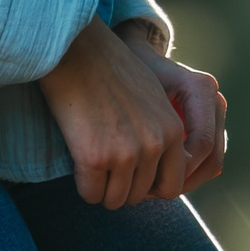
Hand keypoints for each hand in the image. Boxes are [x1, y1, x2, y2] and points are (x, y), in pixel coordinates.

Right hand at [37, 18, 219, 207]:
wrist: (76, 51)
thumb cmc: (109, 71)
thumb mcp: (153, 97)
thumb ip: (164, 130)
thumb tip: (171, 167)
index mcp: (172, 131)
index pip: (172, 185)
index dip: (150, 189)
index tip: (132, 181)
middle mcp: (154, 144)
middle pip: (141, 195)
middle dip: (123, 190)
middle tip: (106, 174)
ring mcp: (126, 153)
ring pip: (116, 199)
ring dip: (103, 191)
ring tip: (92, 171)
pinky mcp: (95, 158)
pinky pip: (90, 194)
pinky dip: (84, 188)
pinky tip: (78, 168)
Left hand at [118, 22, 227, 190]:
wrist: (138, 59)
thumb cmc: (129, 75)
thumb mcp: (131, 94)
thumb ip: (143, 121)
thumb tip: (149, 163)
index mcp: (200, 89)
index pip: (201, 144)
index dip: (178, 169)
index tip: (145, 178)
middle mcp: (215, 101)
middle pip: (212, 158)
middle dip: (182, 181)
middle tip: (149, 192)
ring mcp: (216, 116)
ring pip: (213, 165)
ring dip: (185, 182)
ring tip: (153, 190)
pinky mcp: (211, 127)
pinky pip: (207, 162)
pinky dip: (186, 176)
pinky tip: (158, 180)